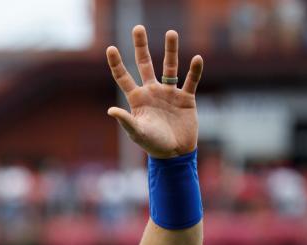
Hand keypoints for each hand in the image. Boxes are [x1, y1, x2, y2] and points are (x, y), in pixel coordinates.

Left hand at [106, 26, 203, 158]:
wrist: (175, 154)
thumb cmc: (153, 145)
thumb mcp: (138, 133)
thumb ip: (126, 121)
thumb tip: (111, 111)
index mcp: (137, 99)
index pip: (124, 77)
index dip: (116, 64)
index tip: (110, 48)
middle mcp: (152, 92)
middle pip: (145, 64)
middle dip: (140, 47)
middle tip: (137, 28)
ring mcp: (169, 93)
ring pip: (170, 67)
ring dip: (171, 51)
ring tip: (171, 33)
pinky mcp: (186, 98)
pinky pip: (190, 81)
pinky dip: (194, 71)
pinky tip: (197, 59)